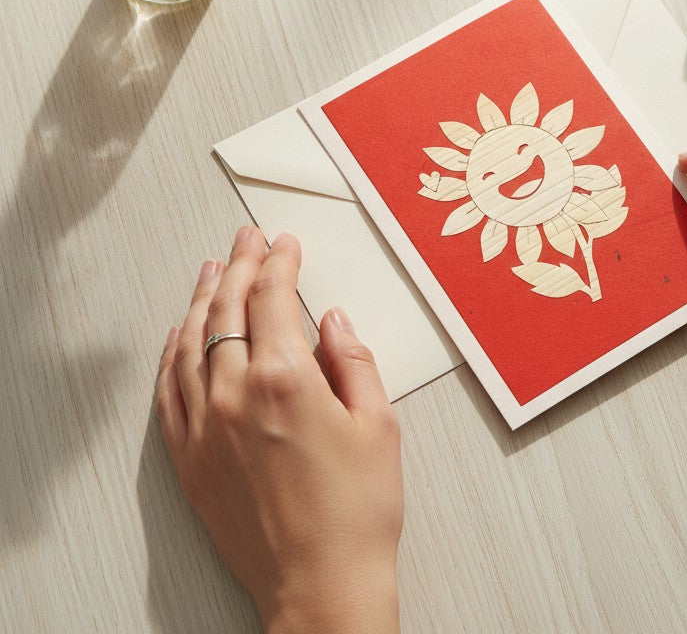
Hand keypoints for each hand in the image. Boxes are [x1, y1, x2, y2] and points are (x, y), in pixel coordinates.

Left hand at [156, 227, 402, 633]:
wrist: (320, 586)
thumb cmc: (356, 512)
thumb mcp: (378, 423)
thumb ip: (353, 361)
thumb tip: (333, 320)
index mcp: (286, 379)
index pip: (272, 297)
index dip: (278, 262)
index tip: (283, 244)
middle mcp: (236, 395)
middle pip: (227, 308)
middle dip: (239, 265)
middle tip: (246, 240)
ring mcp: (205, 427)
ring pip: (190, 342)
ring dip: (200, 299)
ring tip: (210, 270)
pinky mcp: (190, 459)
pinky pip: (169, 391)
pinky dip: (172, 354)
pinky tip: (178, 336)